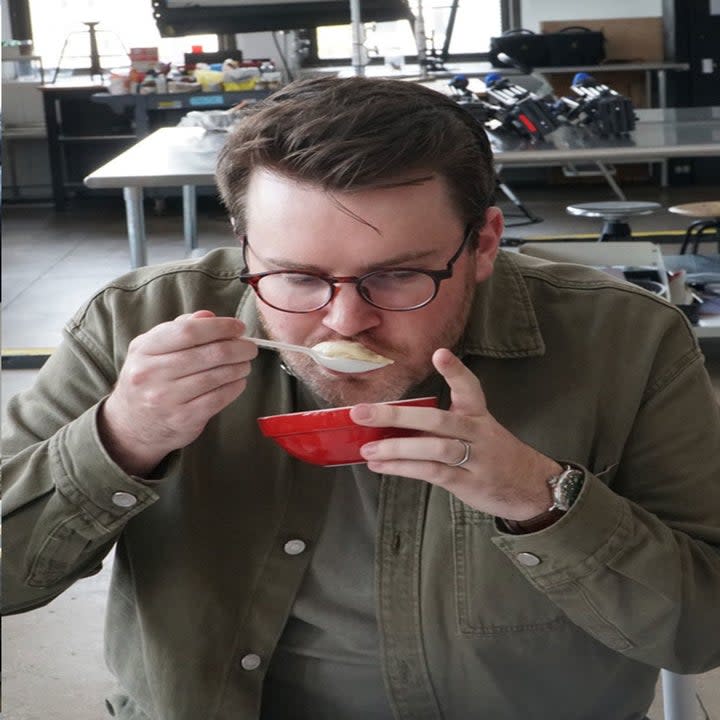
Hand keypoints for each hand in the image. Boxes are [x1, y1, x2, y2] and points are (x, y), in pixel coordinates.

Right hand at [99, 310, 256, 475]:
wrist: (132, 425)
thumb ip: (179, 328)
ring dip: (239, 367)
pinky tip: (239, 381)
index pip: (188, 331)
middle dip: (238, 348)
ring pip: (216, 376)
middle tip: (250, 348)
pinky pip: (218, 398)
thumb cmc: (149, 379)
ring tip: (245, 363)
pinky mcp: (183, 419)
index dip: (220, 327)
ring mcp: (166, 398)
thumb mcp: (151, 349)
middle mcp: (152, 373)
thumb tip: (209, 316)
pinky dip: (235, 387)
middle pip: (208, 354)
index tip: (238, 328)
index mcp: (144, 349)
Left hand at [350, 348, 561, 520]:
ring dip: (396, 448)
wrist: (530, 486)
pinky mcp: (468, 482)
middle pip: (437, 420)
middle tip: (362, 412)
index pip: (470, 387)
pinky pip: (431, 473)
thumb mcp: (477, 431)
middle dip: (397, 416)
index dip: (455, 371)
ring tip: (367, 450)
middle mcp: (477, 432)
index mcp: (478, 414)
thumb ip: (442, 424)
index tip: (439, 354)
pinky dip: (403, 469)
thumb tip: (392, 422)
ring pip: (433, 449)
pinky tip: (381, 466)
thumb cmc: (493, 453)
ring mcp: (475, 458)